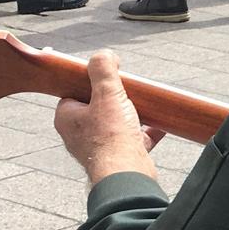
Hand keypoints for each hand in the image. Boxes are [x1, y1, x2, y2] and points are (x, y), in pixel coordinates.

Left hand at [54, 51, 164, 186]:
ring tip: (145, 105)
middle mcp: (79, 135)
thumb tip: (103, 55)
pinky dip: (147, 131)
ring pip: (115, 124)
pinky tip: (160, 124)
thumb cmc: (111, 137)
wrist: (127, 174)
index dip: (89, 83)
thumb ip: (103, 70)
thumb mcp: (107, 93)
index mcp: (68, 119)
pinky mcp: (119, 158)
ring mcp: (100, 148)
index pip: (73, 93)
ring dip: (131, 115)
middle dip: (114, 99)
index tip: (105, 77)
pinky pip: (134, 139)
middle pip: (97, 107)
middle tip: (127, 91)